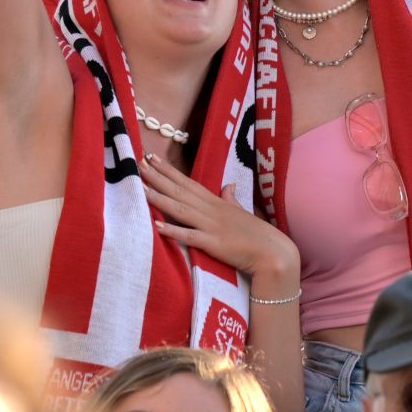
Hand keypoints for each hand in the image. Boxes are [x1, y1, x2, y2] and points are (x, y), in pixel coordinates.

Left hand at [139, 154, 299, 286]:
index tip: (151, 158)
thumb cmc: (257, 235)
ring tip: (140, 187)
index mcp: (216, 202)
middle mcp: (210, 210)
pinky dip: (173, 230)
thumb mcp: (242, 212)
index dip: (169, 170)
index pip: (188, 182)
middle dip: (157, 177)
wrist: (273, 253)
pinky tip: (156, 225)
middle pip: (179, 190)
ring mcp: (211, 226)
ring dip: (159, 197)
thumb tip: (229, 186)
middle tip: (137, 162)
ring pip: (179, 208)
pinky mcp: (213, 243)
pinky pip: (189, 236)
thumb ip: (231, 199)